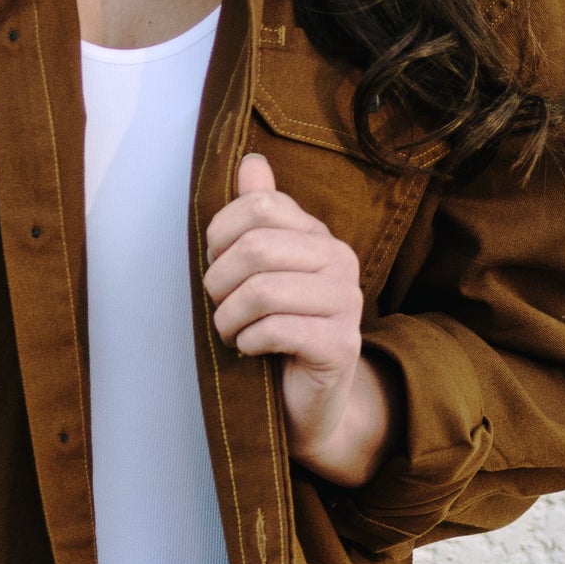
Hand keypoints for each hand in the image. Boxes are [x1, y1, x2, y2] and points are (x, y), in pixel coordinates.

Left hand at [202, 153, 395, 487]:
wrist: (307, 403)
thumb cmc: (276, 332)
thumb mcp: (262, 270)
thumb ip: (259, 215)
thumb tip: (252, 160)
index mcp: (319, 237)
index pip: (258, 207)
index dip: (220, 237)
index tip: (218, 266)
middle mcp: (340, 262)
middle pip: (256, 248)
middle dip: (219, 282)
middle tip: (219, 307)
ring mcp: (346, 304)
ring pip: (262, 291)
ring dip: (228, 318)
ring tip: (231, 332)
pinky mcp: (340, 346)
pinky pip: (275, 330)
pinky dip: (247, 342)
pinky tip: (250, 350)